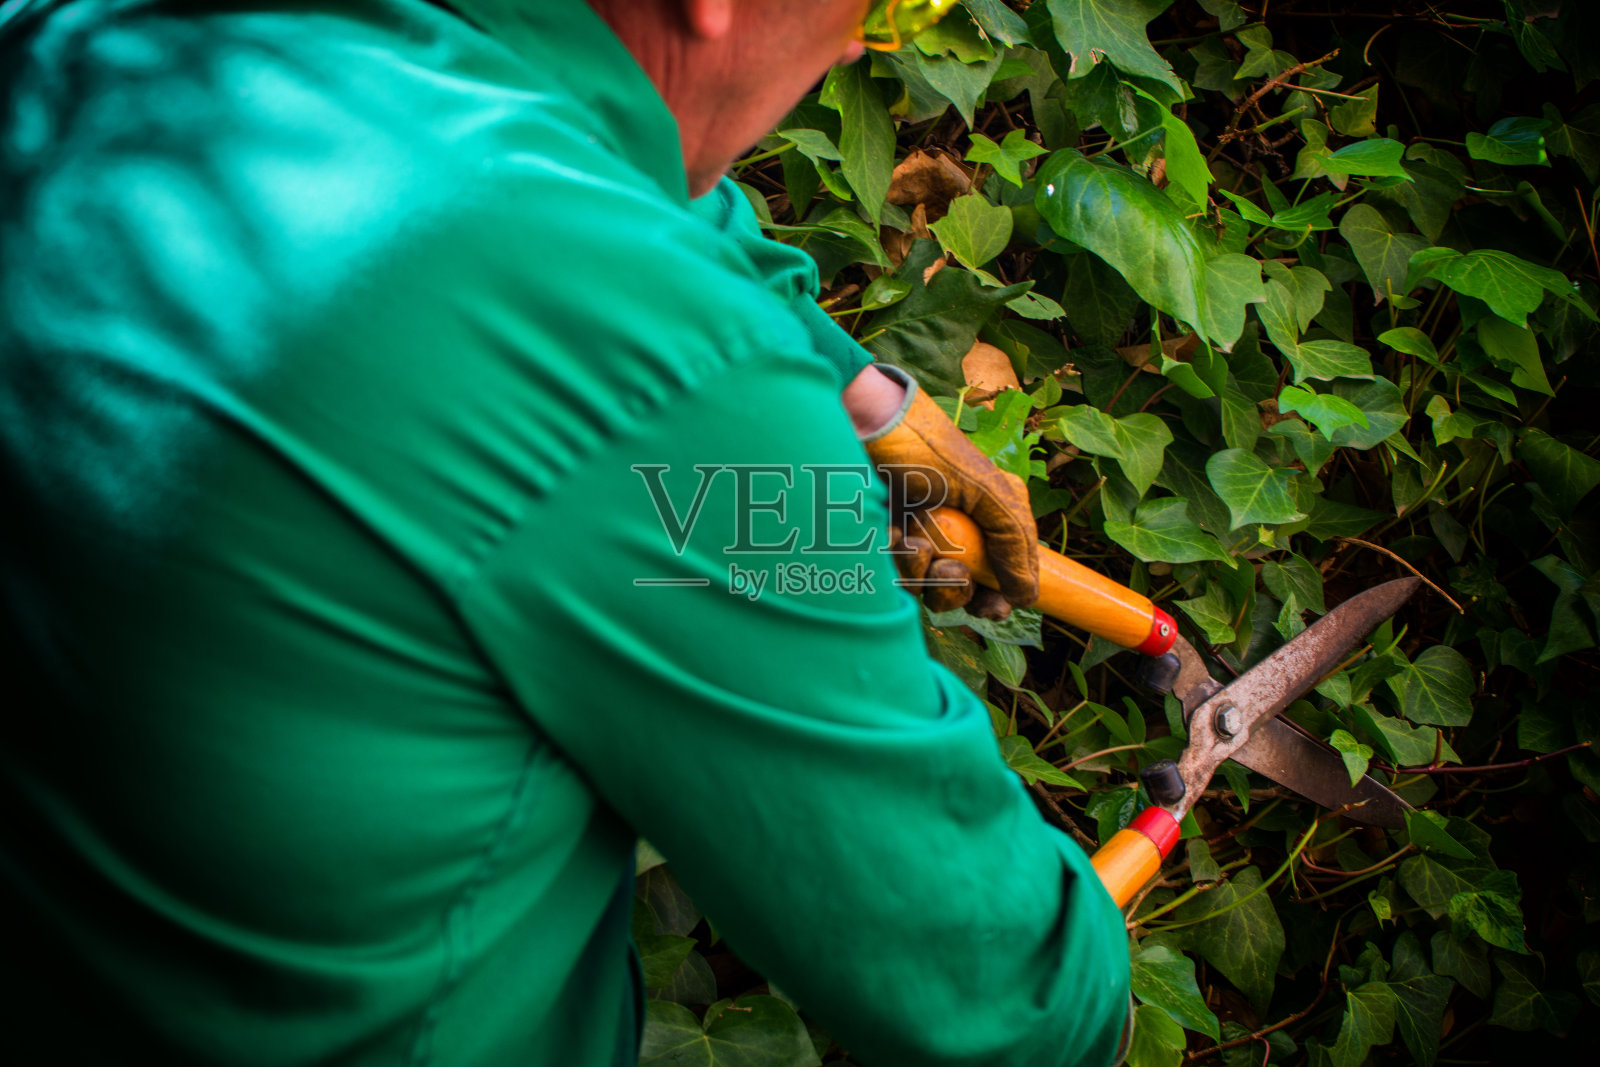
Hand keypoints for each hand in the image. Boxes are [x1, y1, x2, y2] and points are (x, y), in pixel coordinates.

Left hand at [855, 366, 1039, 614]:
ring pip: (925, 589)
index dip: (996, 600)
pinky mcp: (885, 540)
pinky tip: (890, 533)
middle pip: (962, 593)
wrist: (864, 425)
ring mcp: (919, 536)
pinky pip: (892, 573)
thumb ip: (1012, 540)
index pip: (1001, 577)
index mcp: (990, 518)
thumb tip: (1027, 597)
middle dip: (955, 590)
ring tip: (913, 542)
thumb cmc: (927, 448)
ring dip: (921, 573)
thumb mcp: (984, 490)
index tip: (991, 607)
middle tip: (948, 570)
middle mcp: (957, 532)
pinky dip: (894, 559)